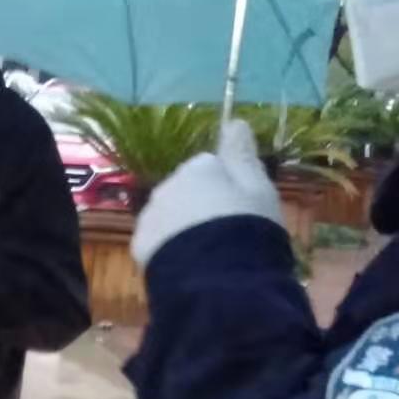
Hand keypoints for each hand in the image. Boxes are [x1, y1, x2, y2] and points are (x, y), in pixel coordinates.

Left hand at [131, 120, 281, 270]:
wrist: (218, 277)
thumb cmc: (248, 227)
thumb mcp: (259, 188)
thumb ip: (242, 155)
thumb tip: (234, 121)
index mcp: (198, 168)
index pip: (211, 167)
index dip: (228, 189)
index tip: (242, 210)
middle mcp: (167, 185)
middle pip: (186, 190)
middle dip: (202, 206)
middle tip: (227, 233)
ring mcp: (150, 215)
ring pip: (169, 214)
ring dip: (183, 227)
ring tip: (209, 255)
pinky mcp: (139, 245)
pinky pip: (156, 241)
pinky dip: (169, 249)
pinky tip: (189, 266)